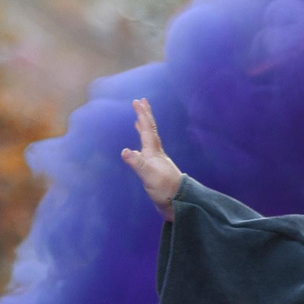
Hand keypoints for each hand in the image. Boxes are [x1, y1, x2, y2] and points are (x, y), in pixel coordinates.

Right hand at [120, 97, 185, 213]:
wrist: (178, 203)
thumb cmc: (165, 189)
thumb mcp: (149, 176)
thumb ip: (137, 163)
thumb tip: (125, 151)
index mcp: (154, 152)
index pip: (147, 129)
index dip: (142, 115)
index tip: (138, 101)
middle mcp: (156, 153)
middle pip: (150, 131)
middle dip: (144, 116)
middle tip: (140, 102)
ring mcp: (156, 161)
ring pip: (149, 140)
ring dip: (143, 129)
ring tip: (138, 122)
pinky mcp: (155, 170)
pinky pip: (146, 151)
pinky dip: (142, 145)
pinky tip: (138, 150)